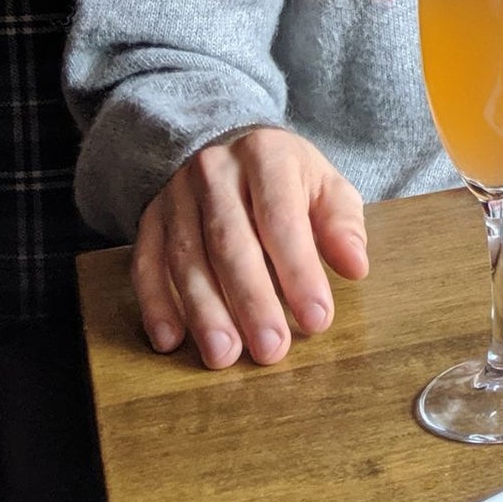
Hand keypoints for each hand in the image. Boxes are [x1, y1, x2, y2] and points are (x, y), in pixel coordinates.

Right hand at [132, 127, 368, 367]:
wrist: (229, 146)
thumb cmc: (286, 178)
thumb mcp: (324, 186)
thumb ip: (341, 225)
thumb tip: (355, 267)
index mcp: (266, 154)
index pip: (281, 219)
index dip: (299, 272)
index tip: (317, 319)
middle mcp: (215, 170)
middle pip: (230, 243)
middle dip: (251, 301)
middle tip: (270, 350)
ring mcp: (176, 195)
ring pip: (186, 259)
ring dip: (205, 313)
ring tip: (225, 355)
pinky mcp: (149, 220)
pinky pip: (146, 266)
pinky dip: (156, 305)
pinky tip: (171, 340)